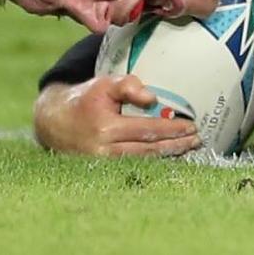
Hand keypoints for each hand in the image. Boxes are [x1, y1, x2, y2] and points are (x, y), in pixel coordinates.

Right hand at [34, 75, 199, 156]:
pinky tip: (169, 156)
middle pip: (149, 150)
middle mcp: (105, 151)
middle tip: (198, 139)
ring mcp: (104, 164)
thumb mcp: (102, 83)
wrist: (55, 122)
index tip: (192, 126)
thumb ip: (127, 85)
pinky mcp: (103, 170)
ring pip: (143, 161)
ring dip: (169, 155)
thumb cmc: (84, 99)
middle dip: (176, 145)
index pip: (147, 130)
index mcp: (106, 128)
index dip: (171, 130)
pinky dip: (154, 161)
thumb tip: (152, 98)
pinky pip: (134, 166)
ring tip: (189, 147)